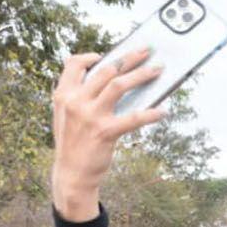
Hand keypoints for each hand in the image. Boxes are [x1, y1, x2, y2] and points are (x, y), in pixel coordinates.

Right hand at [51, 47, 166, 219]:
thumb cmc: (74, 144)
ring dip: (141, 75)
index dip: (89, 57)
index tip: (105, 55)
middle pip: (106, 70)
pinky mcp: (105, 132)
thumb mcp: (66, 117)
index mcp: (64, 95)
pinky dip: (150, 113)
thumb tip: (108, 81)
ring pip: (119, 85)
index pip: (73, 65)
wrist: (72, 174)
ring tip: (157, 70)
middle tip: (146, 51)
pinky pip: (133, 118)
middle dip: (129, 58)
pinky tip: (162, 111)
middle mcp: (75, 102)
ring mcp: (90, 116)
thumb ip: (78, 97)